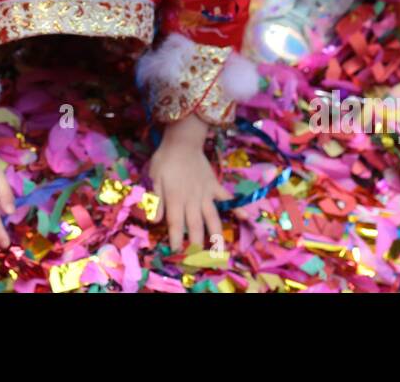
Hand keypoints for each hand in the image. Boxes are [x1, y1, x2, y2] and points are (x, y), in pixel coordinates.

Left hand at [148, 115, 231, 253]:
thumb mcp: (153, 178)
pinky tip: (246, 218)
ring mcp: (206, 194)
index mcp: (175, 198)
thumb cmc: (164, 160)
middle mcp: (192, 199)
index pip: (175, 223)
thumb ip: (155, 199)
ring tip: (219, 251)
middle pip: (194, 225)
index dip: (175, 238)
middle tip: (196, 259)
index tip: (176, 252)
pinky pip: (227, 199)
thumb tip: (154, 220)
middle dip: (195, 243)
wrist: (182, 141)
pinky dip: (237, 207)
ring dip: (216, 235)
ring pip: (212, 217)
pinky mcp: (215, 186)